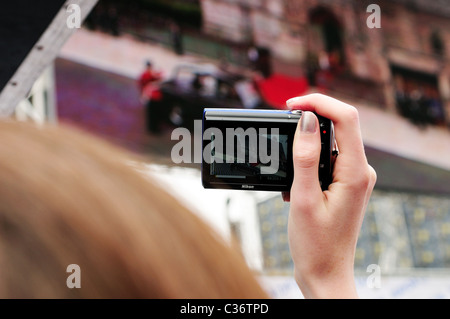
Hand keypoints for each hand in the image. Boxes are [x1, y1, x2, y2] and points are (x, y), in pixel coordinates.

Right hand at [284, 94, 376, 298]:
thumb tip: (307, 120)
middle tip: (281, 133)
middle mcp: (360, 171)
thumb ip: (306, 157)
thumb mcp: (303, 198)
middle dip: (308, 122)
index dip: (318, 102)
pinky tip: (294, 187)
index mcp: (356, 172)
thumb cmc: (315, 244)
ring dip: (304, 149)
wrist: (325, 273)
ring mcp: (353, 178)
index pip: (346, 117)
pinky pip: (326, 161)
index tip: (290, 105)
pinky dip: (306, 165)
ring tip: (288, 177)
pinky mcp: (344, 185)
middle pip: (339, 126)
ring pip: (329, 144)